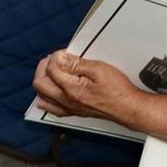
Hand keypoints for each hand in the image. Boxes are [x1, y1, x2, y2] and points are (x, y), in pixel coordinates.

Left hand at [32, 51, 146, 128]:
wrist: (127, 107)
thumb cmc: (117, 90)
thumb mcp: (99, 68)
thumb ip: (77, 63)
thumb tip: (60, 58)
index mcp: (71, 89)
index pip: (51, 70)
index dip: (55, 57)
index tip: (65, 53)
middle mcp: (66, 101)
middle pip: (40, 84)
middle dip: (44, 67)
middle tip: (54, 59)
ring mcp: (69, 108)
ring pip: (42, 97)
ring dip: (43, 81)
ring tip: (53, 71)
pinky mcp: (73, 112)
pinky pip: (51, 107)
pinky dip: (47, 97)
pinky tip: (53, 90)